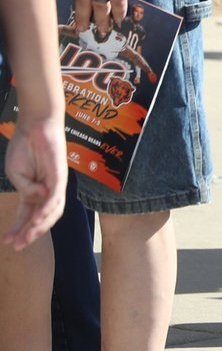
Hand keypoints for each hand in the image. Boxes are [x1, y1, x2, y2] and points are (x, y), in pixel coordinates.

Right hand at [1, 116, 64, 249]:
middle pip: (42, 217)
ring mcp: (55, 184)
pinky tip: (37, 218)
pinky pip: (55, 196)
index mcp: (33, 191)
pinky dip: (47, 209)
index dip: (18, 229)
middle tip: (18, 247)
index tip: (7, 242)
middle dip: (30, 233)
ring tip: (27, 238)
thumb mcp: (17, 174)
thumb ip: (25, 190)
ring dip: (39, 226)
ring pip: (52, 211)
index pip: (27, 215)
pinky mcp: (60, 176)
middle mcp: (46, 191)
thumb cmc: (25, 148)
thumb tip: (38, 200)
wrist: (34, 127)